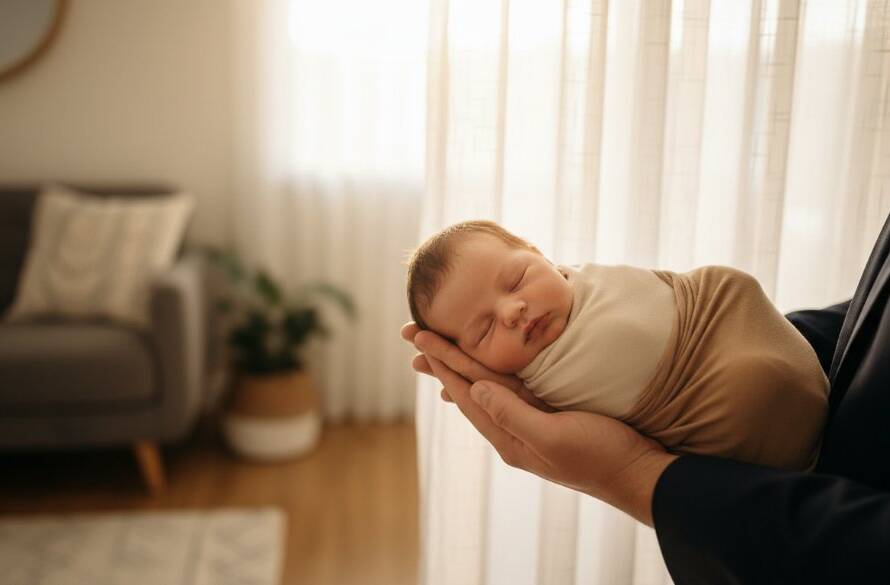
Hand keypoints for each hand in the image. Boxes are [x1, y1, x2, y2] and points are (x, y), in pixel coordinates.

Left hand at [401, 321, 677, 525]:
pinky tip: (483, 373)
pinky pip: (509, 391)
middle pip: (469, 388)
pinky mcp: (550, 417)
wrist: (640, 475)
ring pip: (486, 388)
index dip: (443, 362)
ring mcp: (531, 425)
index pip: (467, 392)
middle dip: (441, 360)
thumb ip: (514, 414)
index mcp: (509, 437)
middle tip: (412, 334)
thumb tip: (474, 390)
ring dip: (459, 365)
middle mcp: (513, 431)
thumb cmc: (602, 457)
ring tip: (435, 349)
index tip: (419, 336)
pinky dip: (489, 375)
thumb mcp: (556, 437)